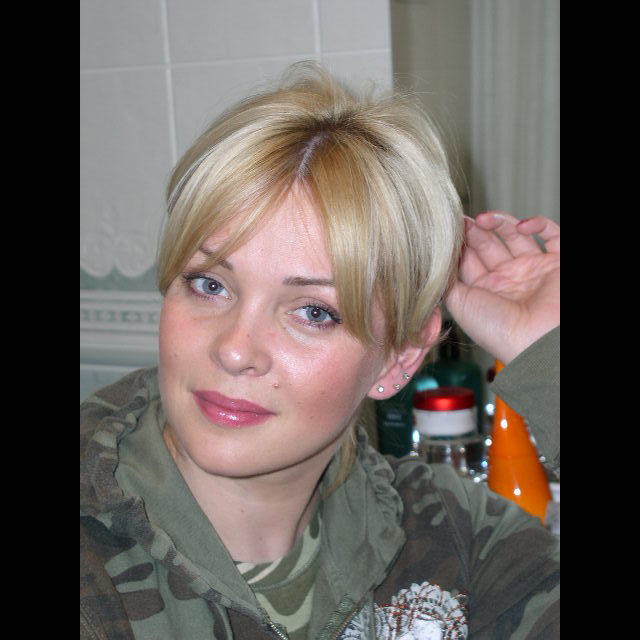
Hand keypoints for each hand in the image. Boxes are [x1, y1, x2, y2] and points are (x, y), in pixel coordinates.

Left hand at [445, 211, 558, 364]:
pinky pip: (553, 234)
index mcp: (487, 291)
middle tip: (463, 220)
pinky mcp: (559, 261)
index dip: (459, 243)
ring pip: (515, 235)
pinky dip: (538, 224)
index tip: (447, 228)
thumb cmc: (498, 329)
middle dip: (475, 230)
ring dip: (499, 222)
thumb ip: (448, 281)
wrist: (537, 340)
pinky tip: (522, 226)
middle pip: (489, 244)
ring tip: (484, 219)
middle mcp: (510, 279)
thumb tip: (437, 261)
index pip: (469, 259)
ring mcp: (534, 269)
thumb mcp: (460, 304)